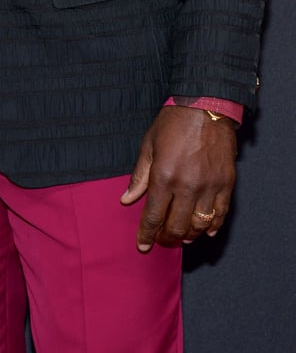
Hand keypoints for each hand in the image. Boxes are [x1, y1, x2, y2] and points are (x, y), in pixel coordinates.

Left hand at [120, 105, 236, 251]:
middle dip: (167, 238)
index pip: (153, 216)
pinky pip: (220, 213)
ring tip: (182, 236)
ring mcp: (209, 185)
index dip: (147, 234)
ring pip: (199, 224)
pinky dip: (212, 226)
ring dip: (189, 235)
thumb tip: (126, 200)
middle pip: (177, 226)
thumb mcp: (149, 145)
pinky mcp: (226, 183)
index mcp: (164, 176)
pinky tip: (205, 231)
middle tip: (162, 240)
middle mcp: (187, 185)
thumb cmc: (173, 123)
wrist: (206, 106)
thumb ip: (139, 176)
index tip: (143, 246)